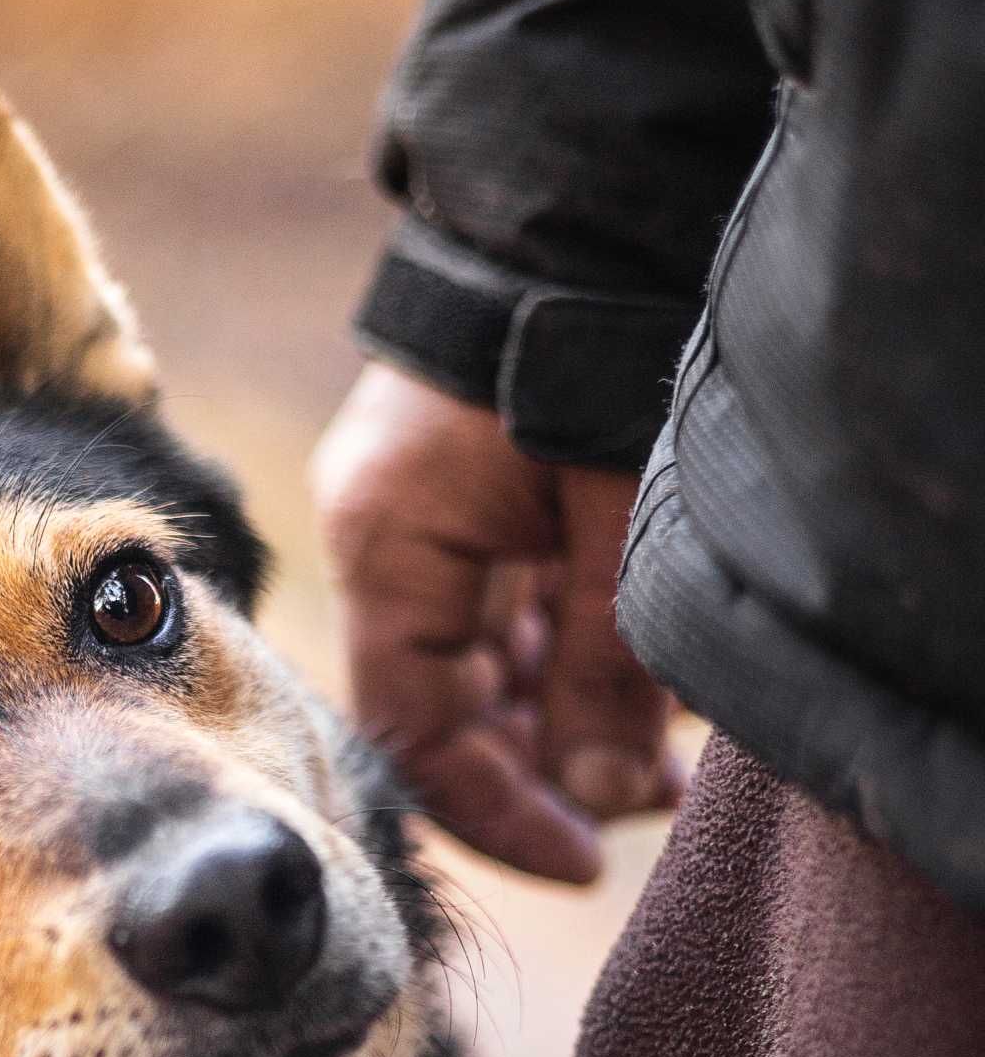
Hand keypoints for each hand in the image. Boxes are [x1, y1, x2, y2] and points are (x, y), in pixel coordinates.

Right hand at [311, 363, 680, 881]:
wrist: (576, 198)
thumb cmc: (586, 343)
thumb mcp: (615, 520)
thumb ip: (607, 666)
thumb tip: (607, 799)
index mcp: (390, 547)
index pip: (414, 733)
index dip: (495, 813)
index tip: (582, 858)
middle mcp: (390, 540)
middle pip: (448, 707)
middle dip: (548, 766)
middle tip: (655, 802)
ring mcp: (428, 515)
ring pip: (485, 663)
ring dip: (566, 714)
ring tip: (667, 747)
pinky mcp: (471, 491)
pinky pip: (506, 608)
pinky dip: (566, 653)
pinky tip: (636, 675)